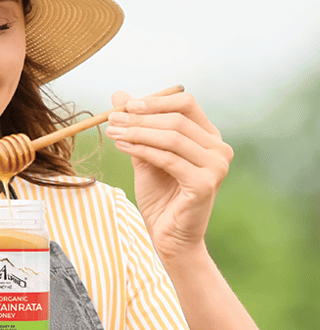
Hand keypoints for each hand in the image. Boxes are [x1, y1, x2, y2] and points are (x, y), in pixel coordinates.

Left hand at [105, 89, 232, 263]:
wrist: (169, 234)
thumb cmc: (160, 194)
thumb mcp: (145, 153)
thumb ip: (136, 125)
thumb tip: (118, 95)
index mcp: (209, 137)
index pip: (186, 104)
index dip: (155, 101)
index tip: (126, 105)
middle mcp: (219, 148)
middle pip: (177, 119)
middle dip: (140, 117)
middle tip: (112, 118)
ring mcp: (216, 166)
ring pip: (172, 137)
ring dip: (137, 132)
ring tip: (112, 131)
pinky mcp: (205, 183)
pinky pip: (168, 159)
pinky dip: (142, 149)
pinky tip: (122, 145)